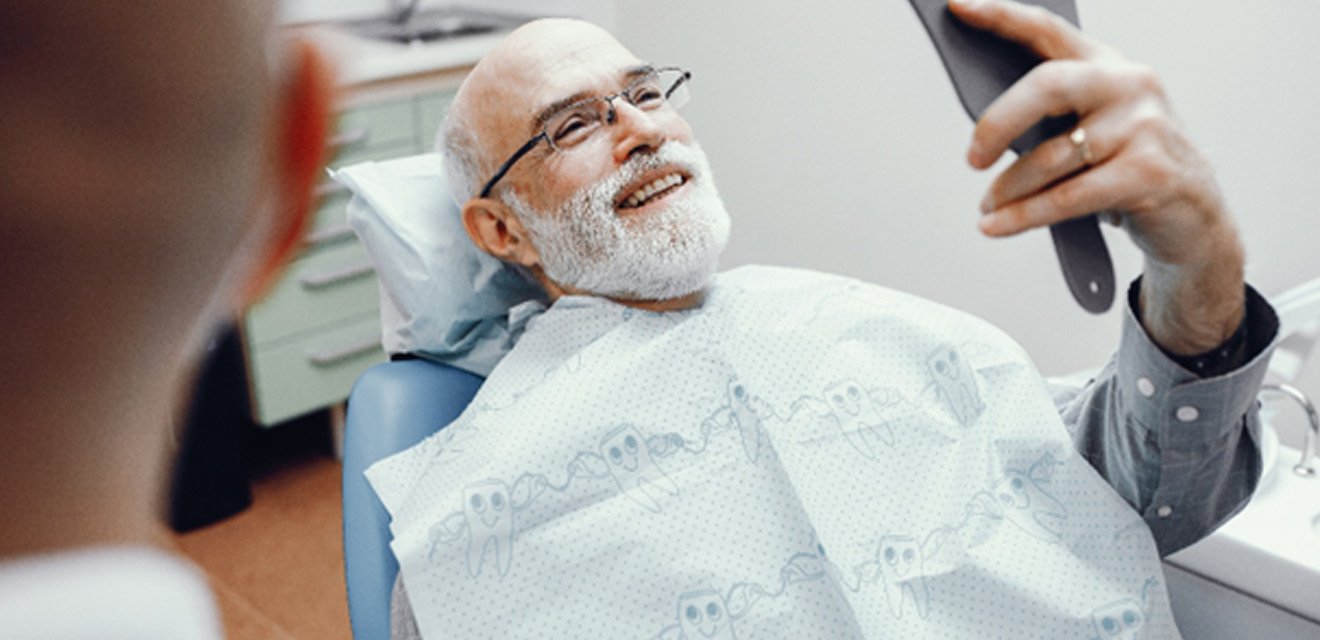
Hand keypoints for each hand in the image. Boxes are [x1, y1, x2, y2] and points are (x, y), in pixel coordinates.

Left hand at [950, 0, 1243, 353]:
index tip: (957, 7)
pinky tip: (996, 226)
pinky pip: (1067, 197)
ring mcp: (1144, 127)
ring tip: (987, 207)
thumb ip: (1051, 118)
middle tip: (973, 158)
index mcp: (1109, 66)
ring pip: (1051, 156)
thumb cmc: (1129, 168)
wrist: (1197, 217)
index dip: (1001, 16)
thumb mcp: (1095, 130)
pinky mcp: (1149, 173)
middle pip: (1047, 86)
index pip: (1048, 30)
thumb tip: (982, 131)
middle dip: (998, 122)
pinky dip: (1024, 216)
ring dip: (1009, 189)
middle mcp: (1130, 85)